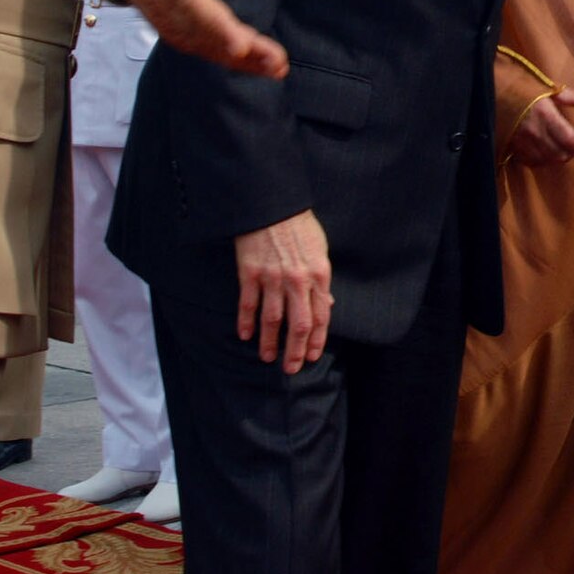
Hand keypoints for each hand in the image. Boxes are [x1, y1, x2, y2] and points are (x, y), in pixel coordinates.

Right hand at [98, 0, 287, 78]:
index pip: (197, 11)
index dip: (220, 29)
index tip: (241, 45)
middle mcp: (172, 13)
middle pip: (211, 37)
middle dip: (244, 53)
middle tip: (277, 63)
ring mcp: (176, 26)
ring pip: (213, 49)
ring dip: (246, 63)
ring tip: (277, 68)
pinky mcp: (183, 33)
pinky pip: (211, 50)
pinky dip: (236, 61)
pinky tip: (262, 66)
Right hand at [234, 210, 331, 372]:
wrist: (272, 205)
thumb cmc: (300, 226)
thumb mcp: (320, 250)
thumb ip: (322, 281)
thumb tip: (328, 304)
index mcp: (319, 275)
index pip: (320, 317)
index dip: (315, 340)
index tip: (311, 356)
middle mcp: (297, 280)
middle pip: (298, 325)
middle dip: (295, 351)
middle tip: (291, 368)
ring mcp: (272, 278)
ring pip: (272, 320)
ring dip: (269, 343)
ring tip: (268, 358)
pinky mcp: (250, 273)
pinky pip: (248, 304)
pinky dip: (246, 323)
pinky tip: (245, 336)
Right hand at [510, 86, 573, 165]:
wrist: (492, 91)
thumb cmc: (524, 88)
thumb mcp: (550, 89)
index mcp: (545, 113)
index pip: (568, 138)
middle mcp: (534, 130)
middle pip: (559, 154)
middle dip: (568, 153)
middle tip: (571, 147)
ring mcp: (522, 141)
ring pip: (546, 160)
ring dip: (555, 157)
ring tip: (558, 150)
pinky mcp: (512, 147)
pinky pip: (531, 162)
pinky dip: (540, 161)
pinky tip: (543, 153)